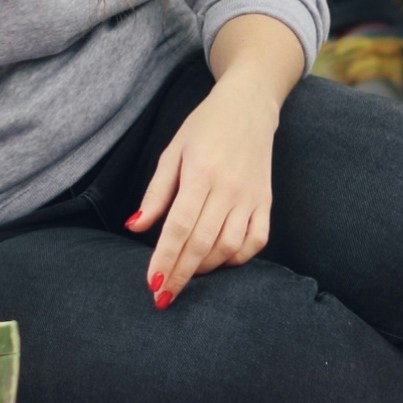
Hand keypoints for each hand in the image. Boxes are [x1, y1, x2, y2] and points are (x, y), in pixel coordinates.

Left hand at [125, 76, 279, 305]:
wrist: (249, 106)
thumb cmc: (204, 127)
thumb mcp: (173, 152)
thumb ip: (155, 193)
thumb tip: (135, 228)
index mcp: (201, 173)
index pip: (179, 227)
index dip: (165, 259)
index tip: (153, 284)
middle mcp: (229, 188)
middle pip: (202, 243)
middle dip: (181, 274)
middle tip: (164, 296)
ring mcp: (251, 196)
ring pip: (229, 247)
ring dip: (206, 268)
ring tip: (187, 274)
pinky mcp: (267, 201)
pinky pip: (256, 240)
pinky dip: (238, 258)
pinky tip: (219, 259)